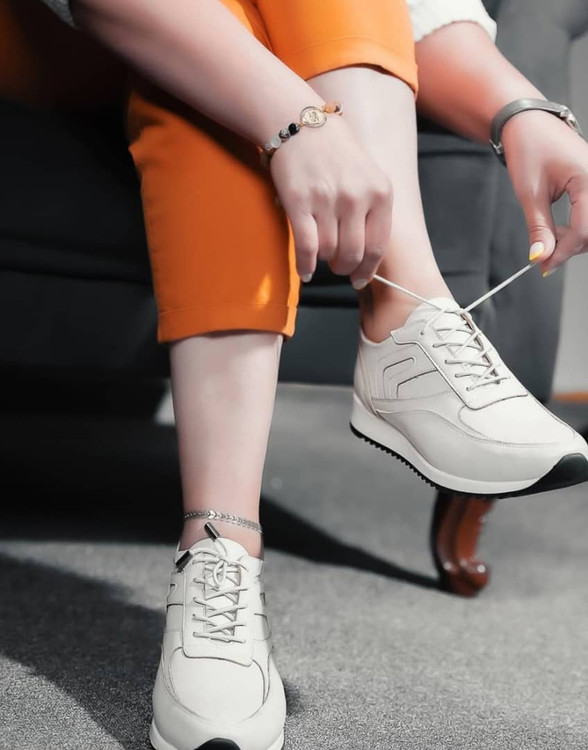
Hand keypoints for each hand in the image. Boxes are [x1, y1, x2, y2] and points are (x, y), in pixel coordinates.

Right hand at [269, 116, 391, 287]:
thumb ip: (372, 211)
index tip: (360, 279)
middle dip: (345, 268)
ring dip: (324, 260)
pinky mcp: (299, 202)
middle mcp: (356, 197)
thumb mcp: (368, 176)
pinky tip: (305, 272)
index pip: (378, 246)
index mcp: (380, 192)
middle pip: (353, 254)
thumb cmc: (336, 154)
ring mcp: (328, 200)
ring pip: (328, 251)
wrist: (301, 123)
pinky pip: (306, 247)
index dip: (368, 270)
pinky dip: (305, 265)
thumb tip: (367, 256)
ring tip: (321, 254)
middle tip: (338, 268)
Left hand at [502, 110, 587, 274]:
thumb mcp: (530, 193)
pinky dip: (578, 227)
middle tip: (544, 253)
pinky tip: (558, 228)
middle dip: (571, 247)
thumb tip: (541, 257)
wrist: (528, 123)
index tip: (543, 266)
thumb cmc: (529, 149)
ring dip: (575, 238)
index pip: (584, 229)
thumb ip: (539, 228)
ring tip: (549, 236)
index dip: (564, 252)